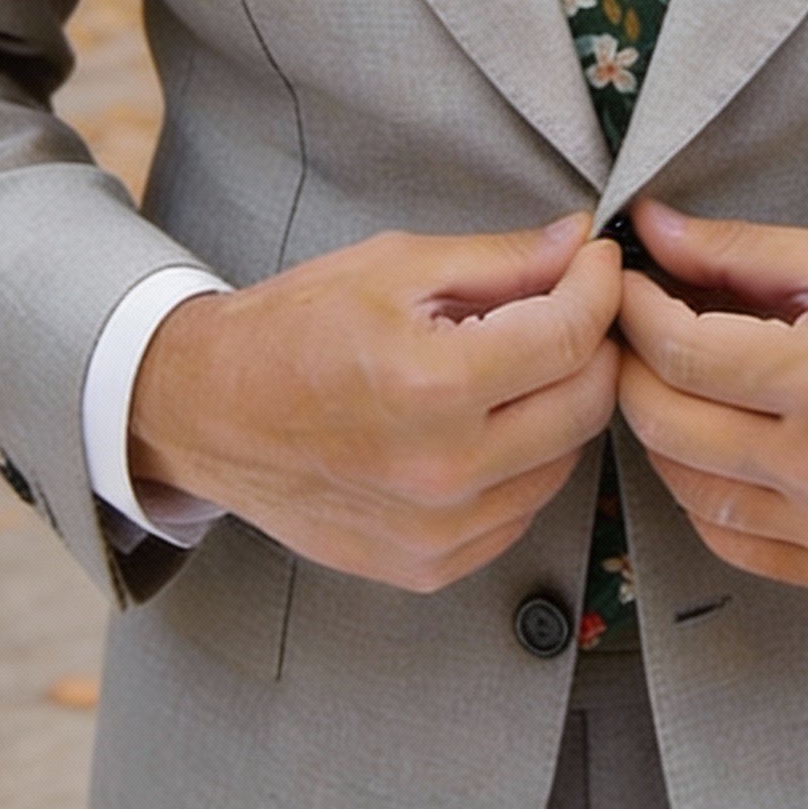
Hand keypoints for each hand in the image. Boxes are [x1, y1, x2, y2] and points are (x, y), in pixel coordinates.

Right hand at [129, 216, 621, 592]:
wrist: (209, 411)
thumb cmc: (293, 329)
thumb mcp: (396, 266)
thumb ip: (501, 259)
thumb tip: (578, 243)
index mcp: (433, 385)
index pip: (571, 336)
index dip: (599, 287)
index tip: (596, 262)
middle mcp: (443, 470)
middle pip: (586, 403)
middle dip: (593, 343)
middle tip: (569, 305)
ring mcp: (438, 530)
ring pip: (565, 460)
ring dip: (561, 403)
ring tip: (519, 362)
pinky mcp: (430, 565)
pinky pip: (522, 509)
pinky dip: (525, 460)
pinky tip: (487, 421)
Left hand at [615, 202, 807, 596]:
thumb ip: (741, 250)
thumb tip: (652, 228)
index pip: (678, 351)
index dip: (633, 309)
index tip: (625, 282)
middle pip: (666, 424)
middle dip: (631, 368)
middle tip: (634, 330)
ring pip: (688, 491)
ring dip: (661, 433)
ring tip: (673, 384)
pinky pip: (734, 544)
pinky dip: (704, 497)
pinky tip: (714, 449)